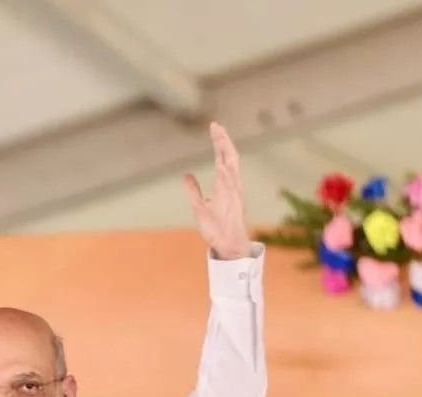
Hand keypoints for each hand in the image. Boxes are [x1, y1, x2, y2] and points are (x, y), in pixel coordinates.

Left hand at [183, 123, 250, 259]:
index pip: (223, 158)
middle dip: (223, 141)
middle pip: (230, 158)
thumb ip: (194, 190)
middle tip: (216, 125)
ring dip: (226, 152)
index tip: (214, 127)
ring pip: (232, 168)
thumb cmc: (216, 228)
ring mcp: (234, 194)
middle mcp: (232, 186)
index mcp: (225, 185)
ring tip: (220, 136)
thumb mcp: (199, 206)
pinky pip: (231, 186)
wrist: (227, 246)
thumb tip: (186, 175)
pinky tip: (223, 163)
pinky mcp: (234, 205)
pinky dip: (228, 173)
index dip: (220, 143)